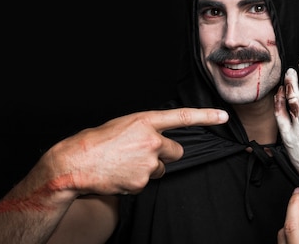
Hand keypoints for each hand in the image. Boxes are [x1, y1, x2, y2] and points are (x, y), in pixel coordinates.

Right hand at [47, 108, 228, 195]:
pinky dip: (135, 181)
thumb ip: (143, 130)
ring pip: (160, 169)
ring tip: (124, 164)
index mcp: (144, 121)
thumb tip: (155, 139)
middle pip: (176, 151)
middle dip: (165, 155)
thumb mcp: (121, 126)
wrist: (76, 163)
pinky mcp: (142, 181)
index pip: (181, 117)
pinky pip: (146, 182)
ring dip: (147, 168)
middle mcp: (151, 140)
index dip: (205, 116)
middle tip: (142, 154)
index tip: (223, 115)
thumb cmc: (95, 142)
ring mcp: (148, 162)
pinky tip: (119, 174)